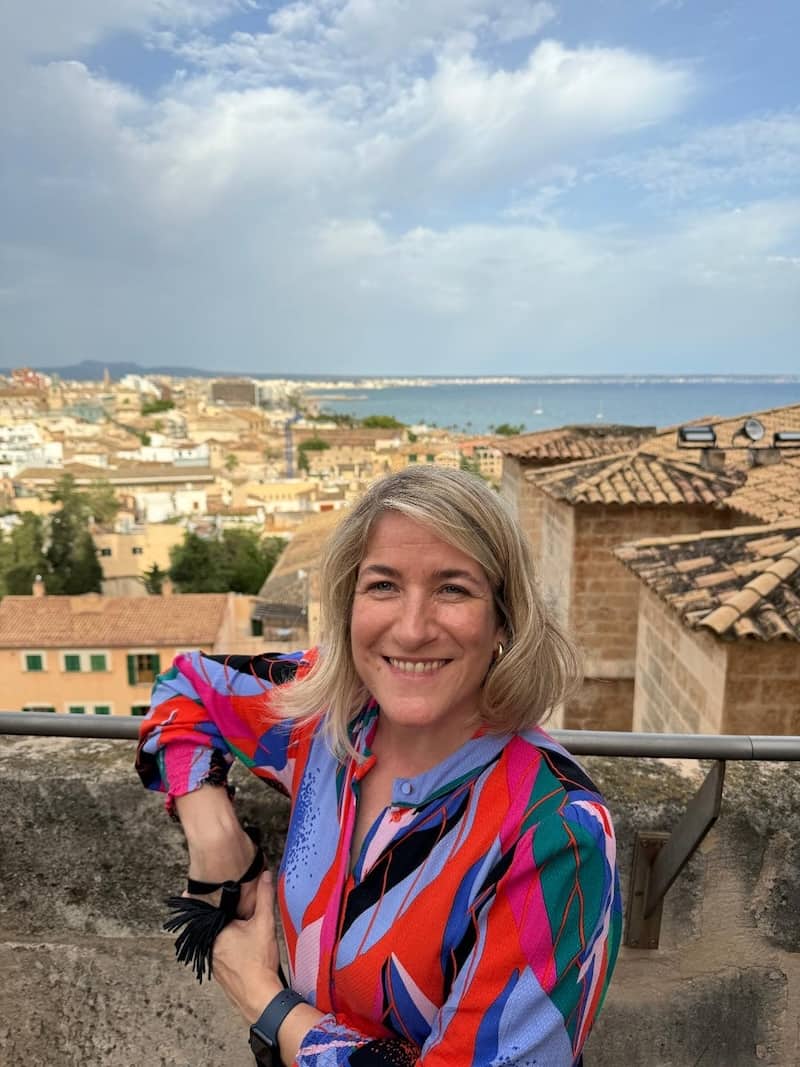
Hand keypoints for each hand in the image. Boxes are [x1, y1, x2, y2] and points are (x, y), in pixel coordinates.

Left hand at [212, 869, 283, 1021]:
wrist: (259, 997)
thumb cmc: (258, 963)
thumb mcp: (264, 924)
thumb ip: (264, 897)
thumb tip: (265, 876)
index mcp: (213, 932)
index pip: (205, 908)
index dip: (206, 895)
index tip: (201, 886)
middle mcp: (208, 947)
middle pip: (210, 923)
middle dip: (218, 912)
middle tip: (225, 899)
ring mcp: (212, 961)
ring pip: (214, 938)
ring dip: (223, 930)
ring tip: (237, 919)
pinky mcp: (220, 971)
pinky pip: (219, 951)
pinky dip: (227, 944)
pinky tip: (241, 943)